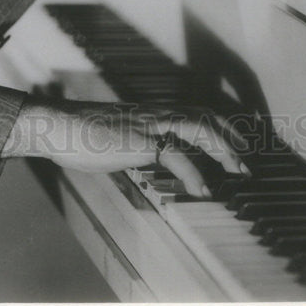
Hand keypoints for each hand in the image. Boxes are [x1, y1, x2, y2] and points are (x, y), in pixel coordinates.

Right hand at [2, 98, 248, 196]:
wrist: (58, 125)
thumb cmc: (79, 135)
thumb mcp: (114, 140)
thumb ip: (133, 146)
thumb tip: (141, 158)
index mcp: (150, 114)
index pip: (193, 113)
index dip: (218, 127)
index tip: (235, 144)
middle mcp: (155, 114)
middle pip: (204, 117)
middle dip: (230, 137)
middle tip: (248, 161)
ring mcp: (148, 124)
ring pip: (198, 128)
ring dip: (223, 149)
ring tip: (239, 171)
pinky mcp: (140, 140)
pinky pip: (175, 155)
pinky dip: (194, 173)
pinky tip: (203, 191)